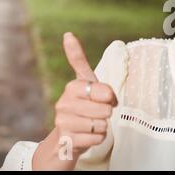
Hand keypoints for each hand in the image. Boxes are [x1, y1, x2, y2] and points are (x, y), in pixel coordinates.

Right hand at [54, 32, 117, 156]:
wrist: (67, 139)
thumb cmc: (82, 106)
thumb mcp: (86, 83)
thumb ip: (79, 61)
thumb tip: (67, 34)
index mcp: (73, 87)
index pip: (104, 90)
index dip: (110, 96)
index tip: (104, 97)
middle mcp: (64, 103)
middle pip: (106, 109)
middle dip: (107, 113)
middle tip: (96, 114)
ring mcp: (63, 122)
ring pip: (102, 124)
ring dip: (102, 126)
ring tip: (90, 124)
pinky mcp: (67, 140)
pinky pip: (98, 138)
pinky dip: (98, 139)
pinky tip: (86, 136)